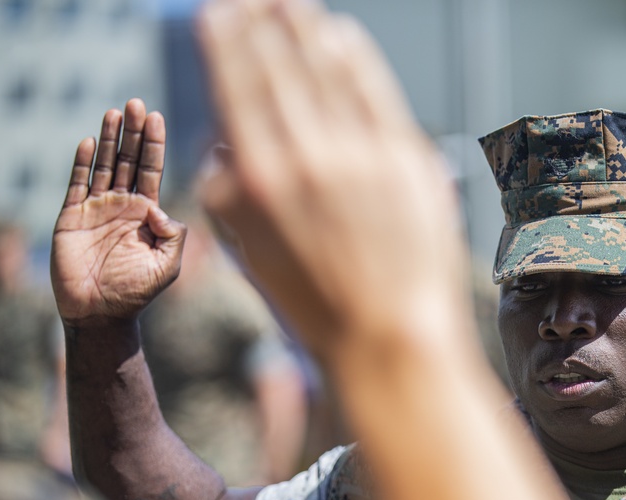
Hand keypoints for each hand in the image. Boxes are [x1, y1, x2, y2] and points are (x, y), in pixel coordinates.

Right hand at [51, 99, 184, 326]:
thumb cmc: (137, 292)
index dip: (154, 144)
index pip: (152, 170)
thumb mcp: (167, 266)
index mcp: (147, 214)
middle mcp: (123, 205)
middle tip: (136, 102)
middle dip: (134, 132)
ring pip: (105, 166)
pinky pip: (77, 185)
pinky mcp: (72, 217)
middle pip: (130, 160)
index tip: (157, 117)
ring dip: (110, 139)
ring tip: (114, 111)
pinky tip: (90, 142)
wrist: (100, 313)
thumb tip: (159, 208)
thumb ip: (173, 236)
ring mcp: (97, 209)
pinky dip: (83, 163)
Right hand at [197, 0, 466, 360]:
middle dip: (262, 23)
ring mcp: (361, 156)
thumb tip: (222, 146)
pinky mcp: (407, 161)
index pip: (238, 89)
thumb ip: (231, 198)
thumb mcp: (254, 258)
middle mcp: (307, 158)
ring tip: (291, 2)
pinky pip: (375, 93)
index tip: (218, 13)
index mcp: (259, 181)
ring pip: (327, 71)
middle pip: (280, 68)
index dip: (228, 44)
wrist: (393, 340)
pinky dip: (355, 59)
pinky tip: (341, 36)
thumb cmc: (319, 308)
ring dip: (305, 29)